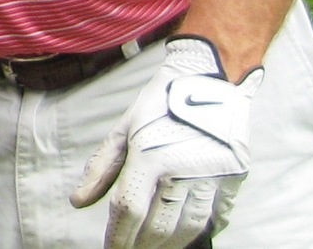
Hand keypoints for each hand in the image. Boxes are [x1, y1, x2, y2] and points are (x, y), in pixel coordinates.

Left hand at [71, 37, 256, 248]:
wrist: (209, 80)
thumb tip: (77, 201)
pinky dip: (199, 230)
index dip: (118, 236)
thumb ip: (101, 167)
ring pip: (189, 225)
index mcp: (150, 154)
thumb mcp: (124, 128)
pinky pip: (216, 214)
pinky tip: (184, 236)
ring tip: (154, 248)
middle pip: (160, 224)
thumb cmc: (160, 104)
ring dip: (170, 243)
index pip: (129, 209)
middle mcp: (183, 167)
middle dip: (142, 245)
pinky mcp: (234, 176)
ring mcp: (212, 174)